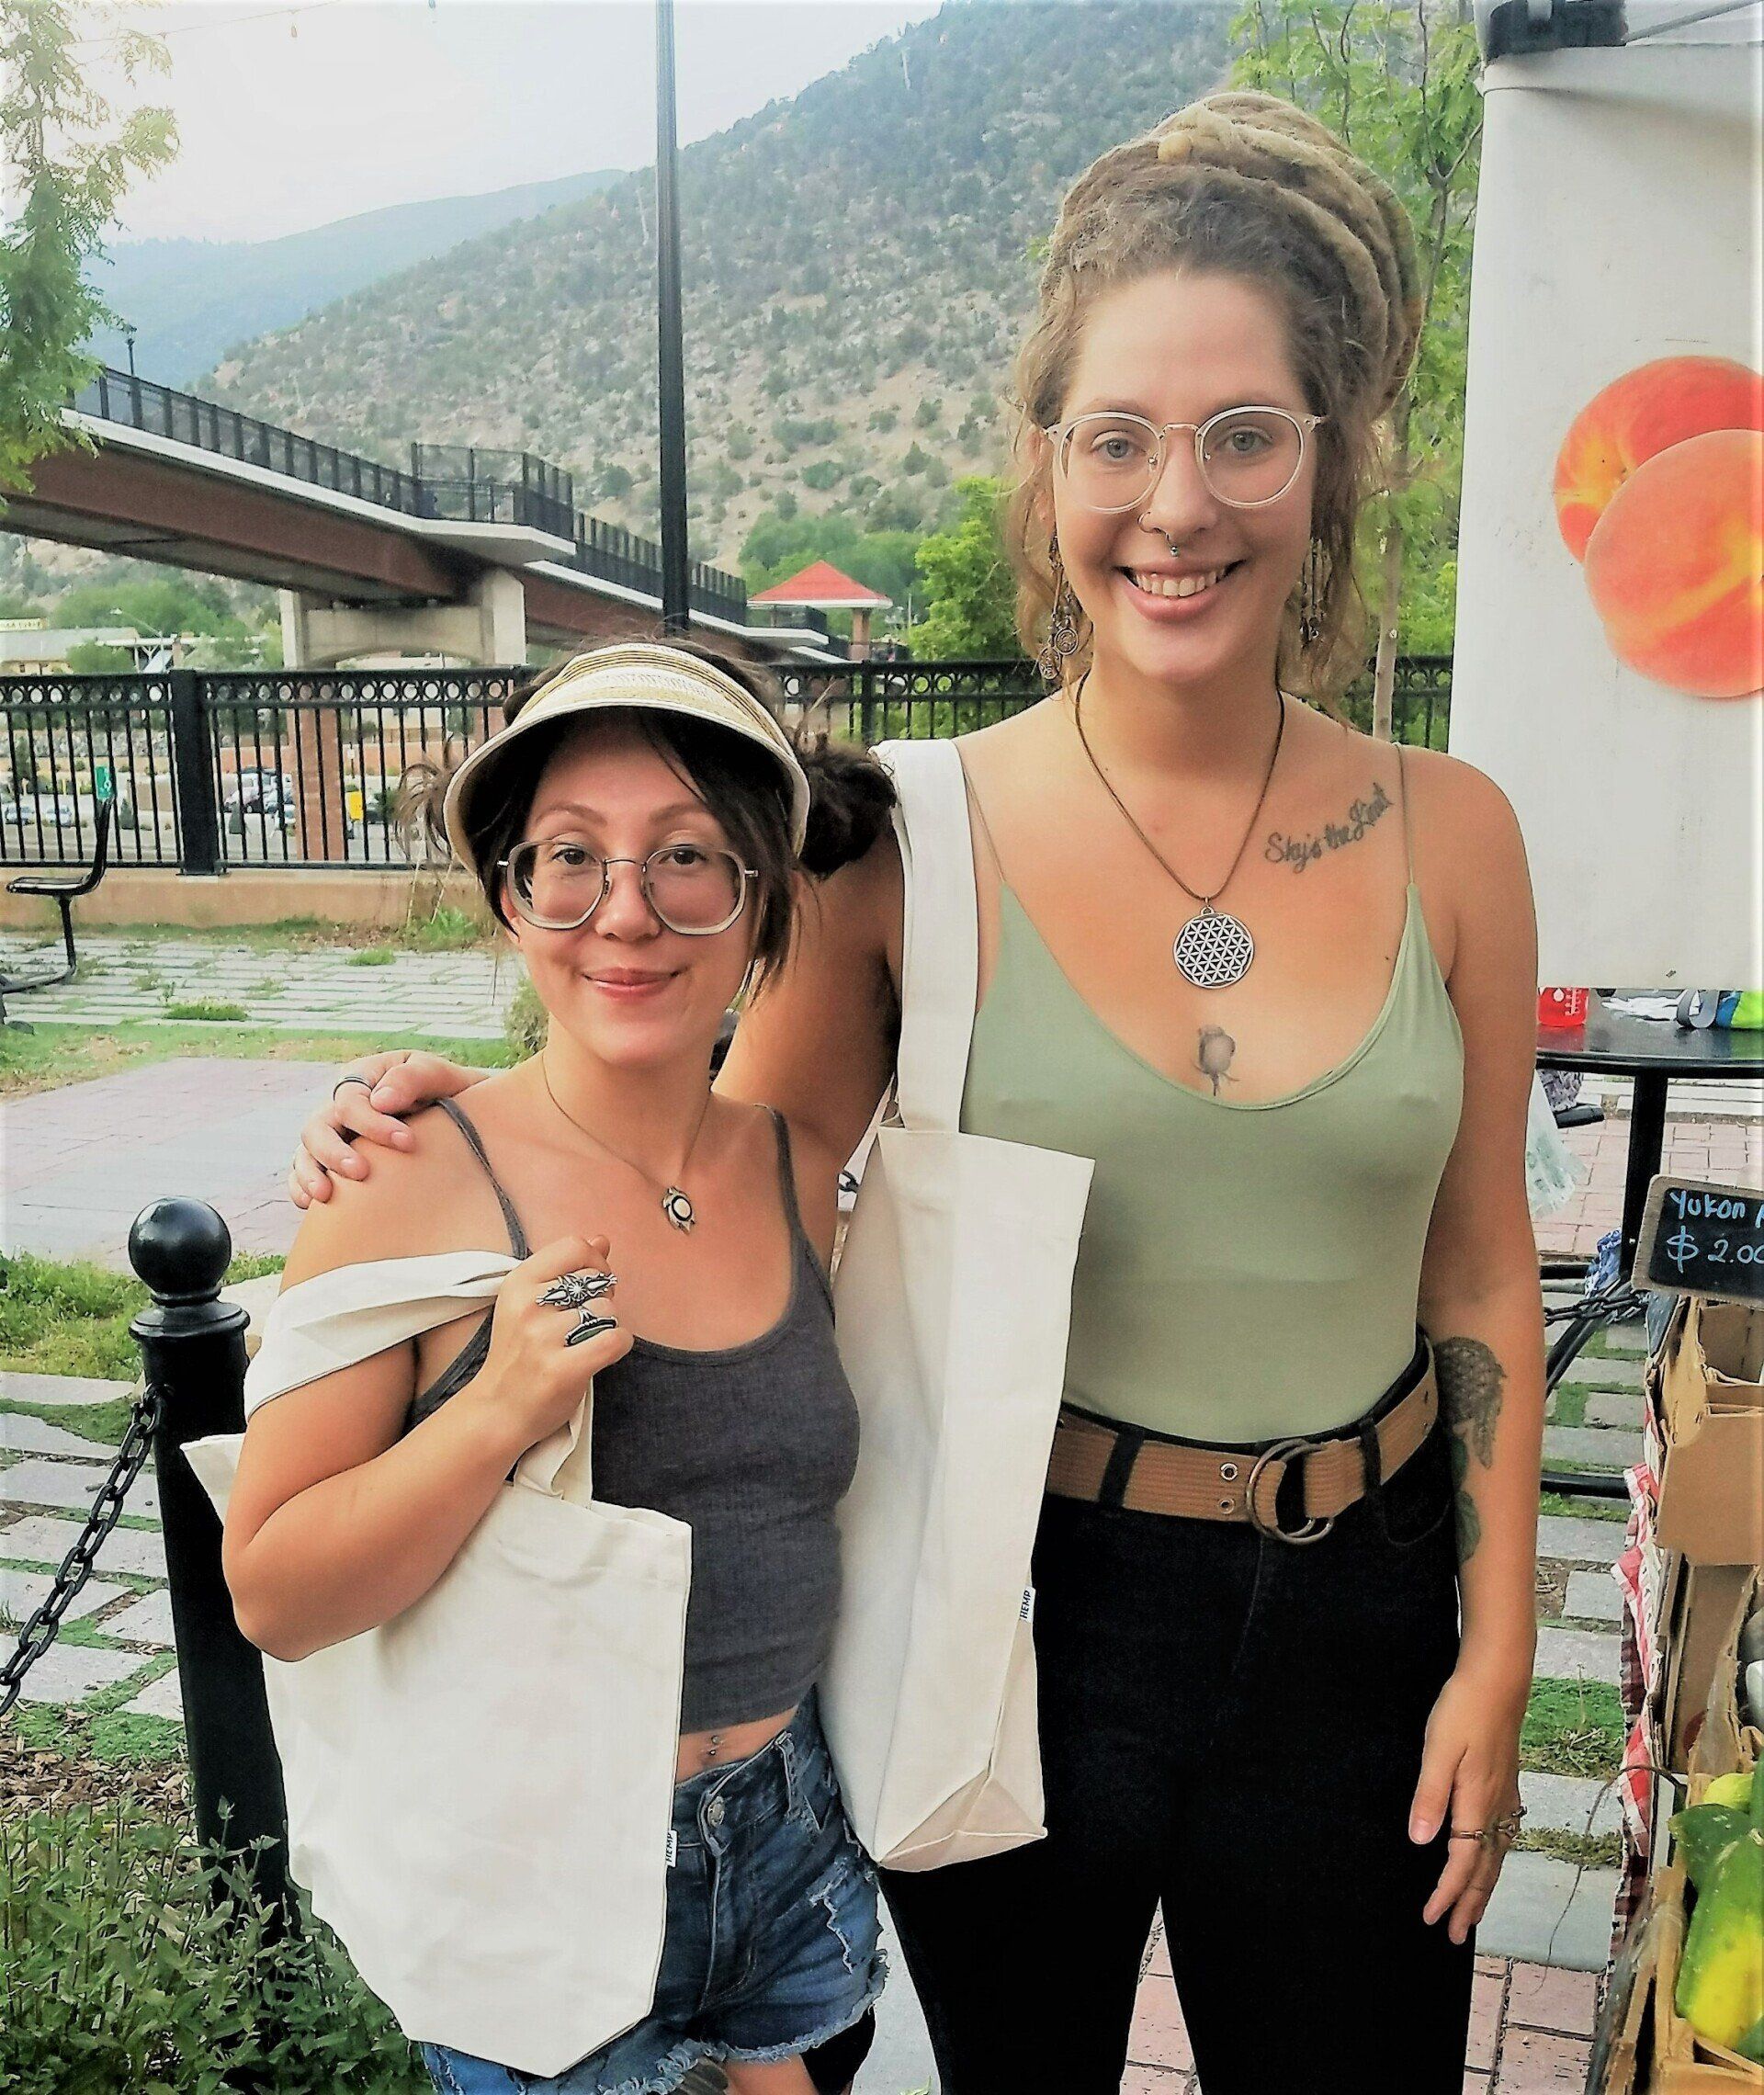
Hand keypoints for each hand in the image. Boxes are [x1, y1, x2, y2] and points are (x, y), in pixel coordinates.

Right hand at [288, 1052, 481, 1206]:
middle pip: (318, 1127)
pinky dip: (301, 1186)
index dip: (373, 1123)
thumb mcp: (440, 1076)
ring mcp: (334, 1135)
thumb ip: (413, 1078)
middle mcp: (341, 1107)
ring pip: (306, 1151)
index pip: (351, 1101)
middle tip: (362, 1173)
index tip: (407, 1142)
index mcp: (363, 1078)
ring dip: (311, 1172)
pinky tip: (312, 1203)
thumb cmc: (451, 1093)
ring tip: (326, 1196)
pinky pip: (303, 1173)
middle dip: (335, 1151)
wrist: (466, 1121)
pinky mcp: (332, 1162)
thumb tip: (381, 1101)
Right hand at [460, 1235, 633, 1457]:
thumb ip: (566, 1269)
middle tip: (586, 1320)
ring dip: (606, 1325)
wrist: (497, 1410)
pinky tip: (602, 1352)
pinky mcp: (562, 1369)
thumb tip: (602, 1240)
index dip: (595, 1262)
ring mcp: (543, 1338)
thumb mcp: (529, 1303)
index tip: (592, 1283)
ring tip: (585, 1340)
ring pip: (607, 1311)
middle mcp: (528, 1306)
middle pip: (595, 1280)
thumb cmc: (518, 1354)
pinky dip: (618, 1344)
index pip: (575, 1246)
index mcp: (518, 1282)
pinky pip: (616, 1339)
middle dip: (602, 1297)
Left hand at [1408, 1657, 1527, 1944]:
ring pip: (1497, 1855)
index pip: (1462, 1862)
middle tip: (1454, 1936)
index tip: (1431, 1919)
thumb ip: (1430, 1795)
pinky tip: (1492, 1860)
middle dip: (1469, 1904)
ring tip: (1473, 1912)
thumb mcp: (1438, 1749)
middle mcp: (1496, 1807)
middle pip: (1484, 1868)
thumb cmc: (1463, 1710)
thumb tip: (1422, 1842)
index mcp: (1476, 1802)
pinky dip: (1495, 1861)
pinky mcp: (1507, 1784)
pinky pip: (1503, 1837)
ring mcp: (1505, 1796)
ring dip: (1483, 1887)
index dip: (1447, 1893)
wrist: (1498, 1680)